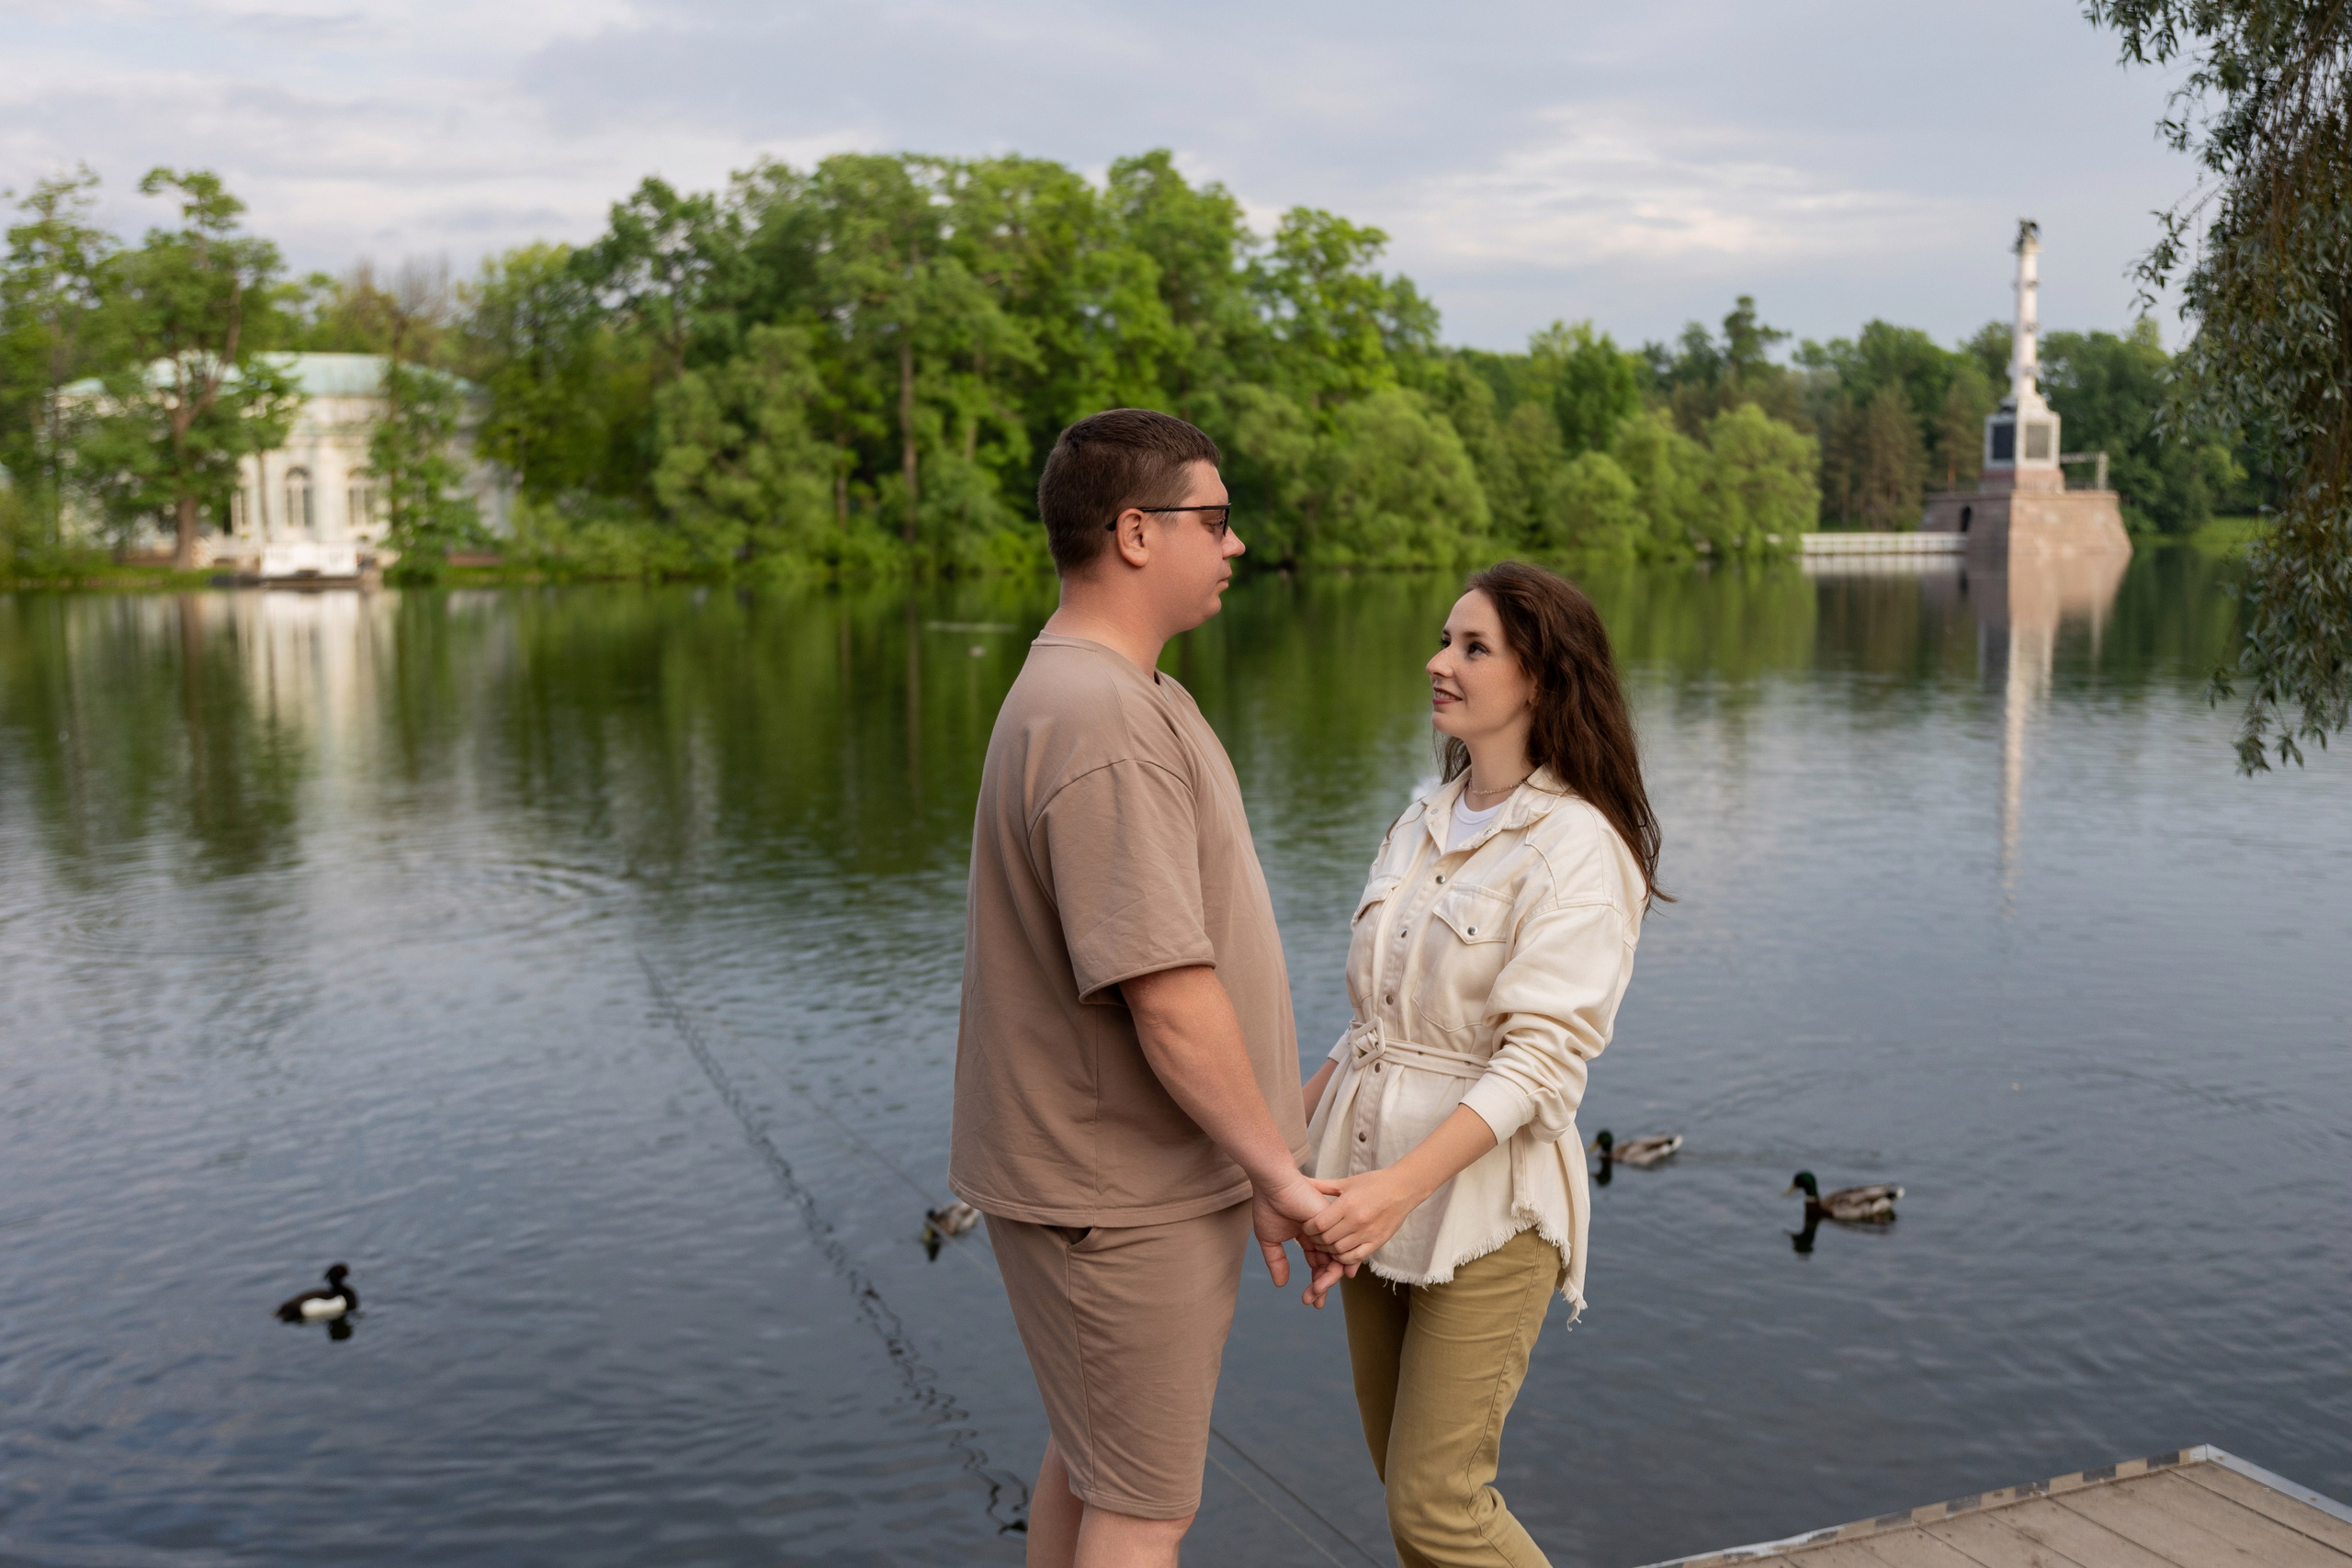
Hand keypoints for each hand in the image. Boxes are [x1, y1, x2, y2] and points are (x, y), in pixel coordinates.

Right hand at [1251, 1176, 1347, 1303]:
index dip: (1316, 1281)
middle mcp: (1322, 1234)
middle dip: (1320, 1285)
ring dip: (1325, 1280)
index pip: (1316, 1262)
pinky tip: (1328, 1280)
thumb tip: (1281, 1284)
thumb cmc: (1269, 1206)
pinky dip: (1337, 1265)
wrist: (1274, 1184)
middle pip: (1327, 1264)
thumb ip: (1277, 1261)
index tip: (1311, 1300)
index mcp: (1308, 1235)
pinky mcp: (1334, 1224)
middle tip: (1313, 1303)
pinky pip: (1339, 1248)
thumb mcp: (1269, 1239)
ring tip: (1315, 1294)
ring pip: (1334, 1260)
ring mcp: (1329, 1229)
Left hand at [1299, 1165, 1424, 1266]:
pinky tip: (1340, 1251)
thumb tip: (1301, 1180)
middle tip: (1313, 1237)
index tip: (1306, 1226)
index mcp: (1348, 1204)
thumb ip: (1323, 1186)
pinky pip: (1355, 1257)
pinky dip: (1344, 1258)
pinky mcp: (1377, 1242)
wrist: (1404, 1188)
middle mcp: (1357, 1220)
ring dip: (1328, 1250)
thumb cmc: (1374, 1183)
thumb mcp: (1347, 1182)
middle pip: (1327, 1239)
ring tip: (1325, 1243)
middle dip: (1315, 1240)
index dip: (1308, 1229)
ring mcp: (1368, 1233)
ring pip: (1339, 1251)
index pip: (1319, 1224)